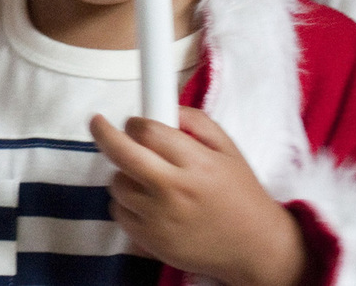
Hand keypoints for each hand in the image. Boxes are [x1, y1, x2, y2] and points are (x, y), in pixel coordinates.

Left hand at [90, 109, 307, 285]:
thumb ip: (195, 121)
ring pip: (117, 182)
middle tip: (98, 123)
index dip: (135, 123)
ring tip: (149, 178)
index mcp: (197, 164)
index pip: (147, 131)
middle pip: (120, 152)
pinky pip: (118, 211)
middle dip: (103, 132)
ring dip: (124, 174)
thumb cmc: (241, 194)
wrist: (257, 249)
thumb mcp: (228, 149)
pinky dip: (127, 203)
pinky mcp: (150, 241)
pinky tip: (149, 203)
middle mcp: (175, 191)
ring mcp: (159, 219)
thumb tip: (161, 105)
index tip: (134, 123)